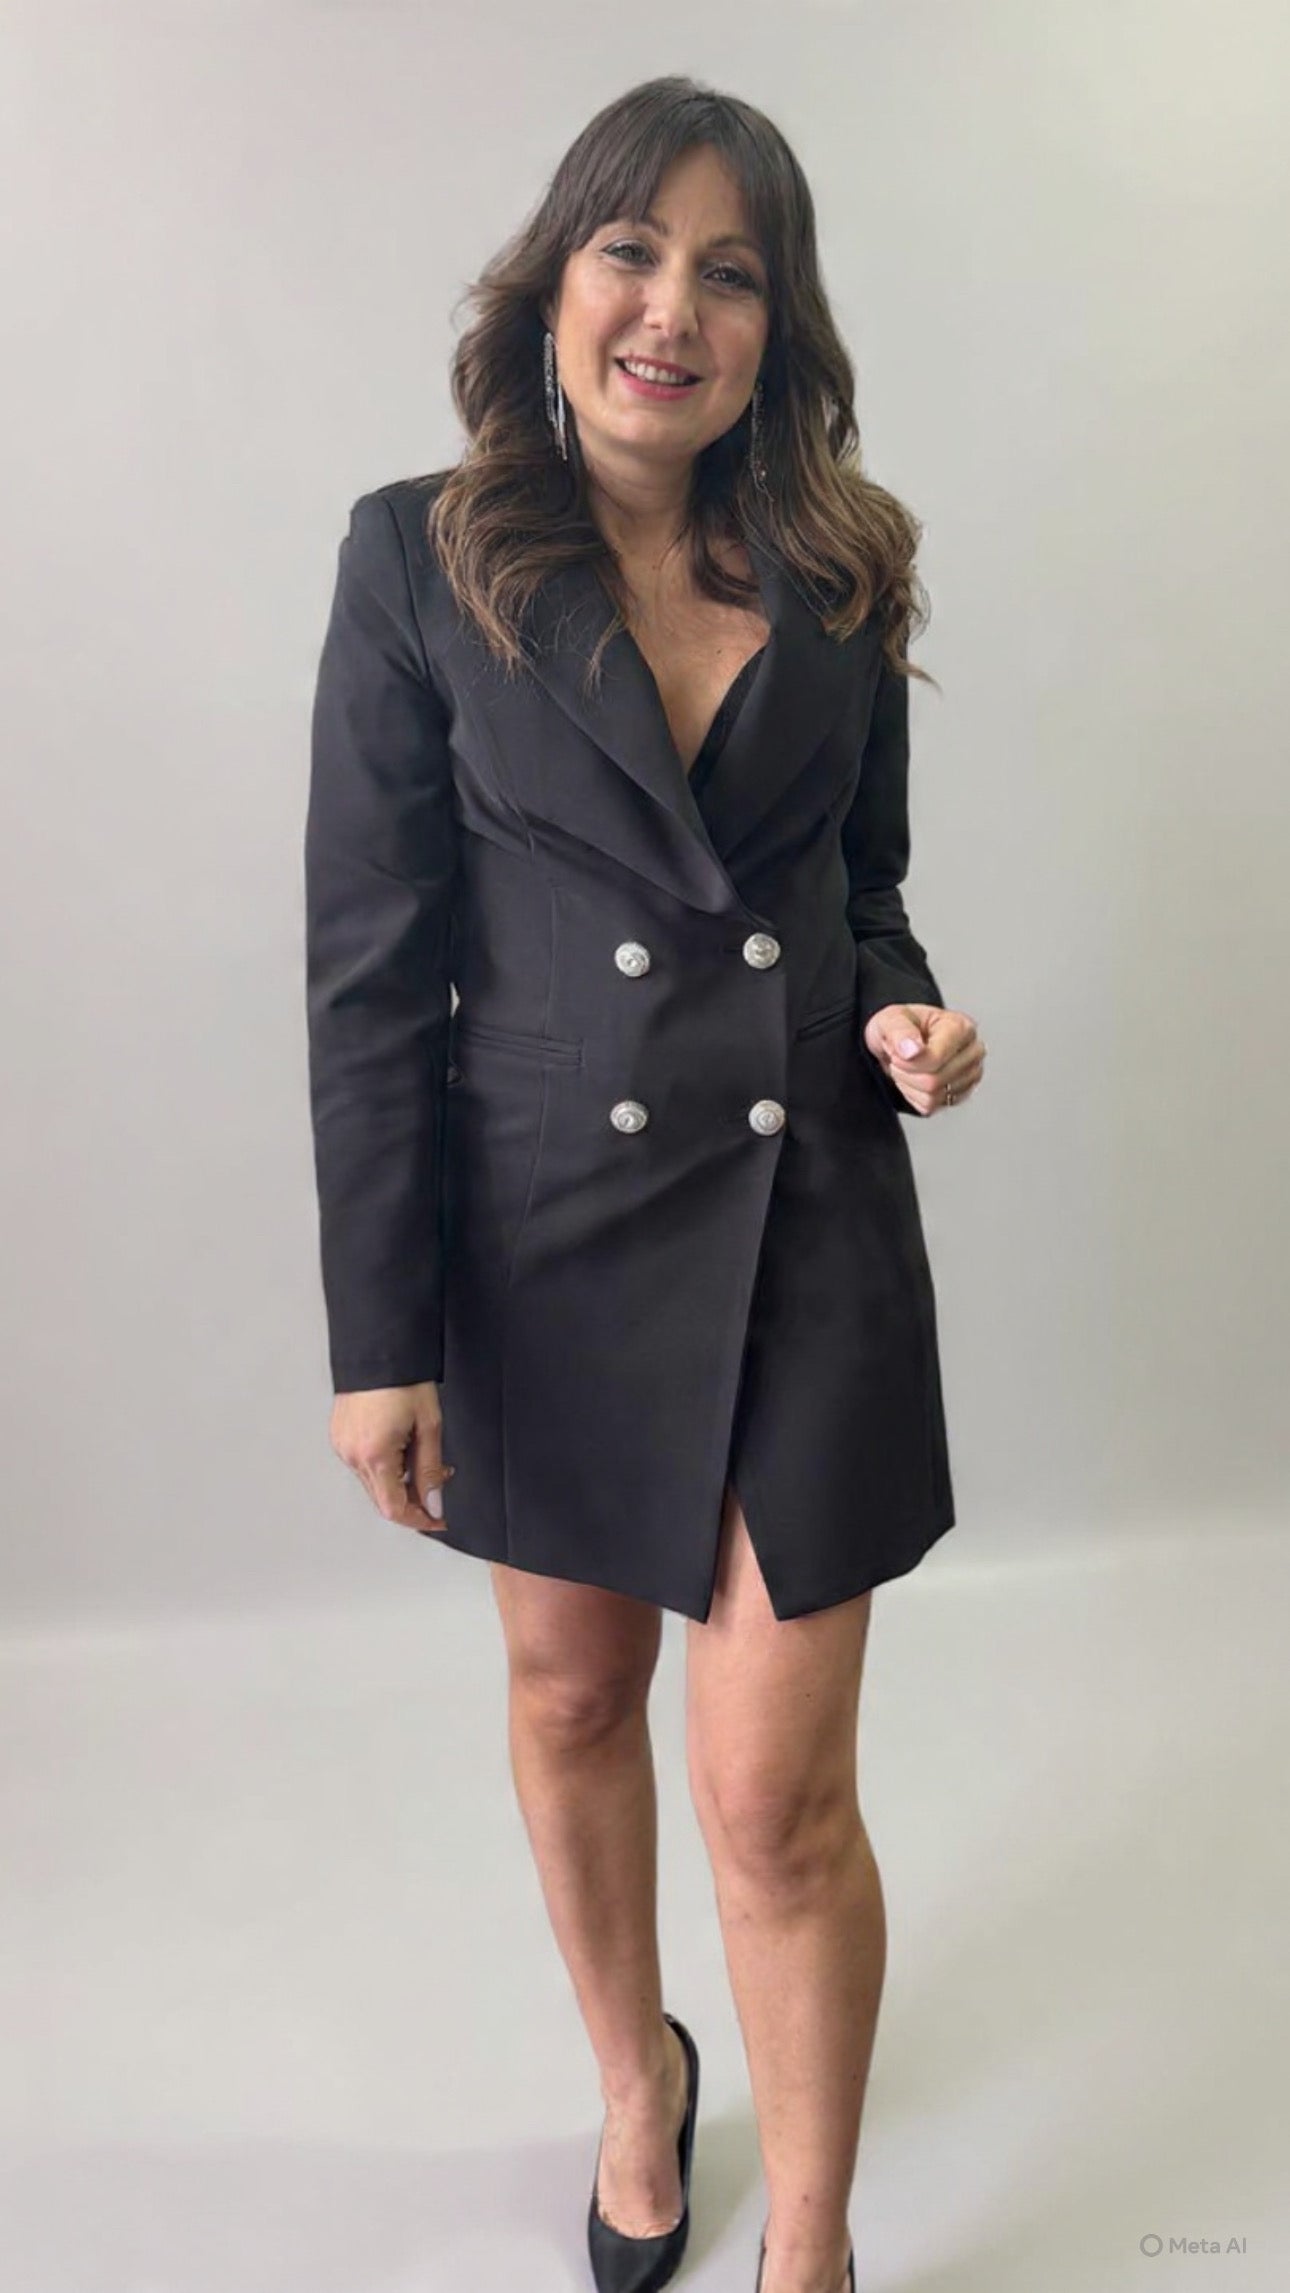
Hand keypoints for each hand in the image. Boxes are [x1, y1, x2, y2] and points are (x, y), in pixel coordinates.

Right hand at [329, 1383, 454, 1535]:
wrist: (380, 1349)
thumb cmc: (404, 1379)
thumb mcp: (429, 1426)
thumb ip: (430, 1470)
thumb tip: (433, 1502)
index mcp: (374, 1454)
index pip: (394, 1509)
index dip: (419, 1520)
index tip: (437, 1519)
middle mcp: (352, 1455)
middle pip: (383, 1499)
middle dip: (414, 1499)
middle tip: (438, 1482)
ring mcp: (342, 1446)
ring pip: (374, 1483)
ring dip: (400, 1481)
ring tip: (421, 1455)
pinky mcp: (340, 1437)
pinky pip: (364, 1464)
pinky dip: (385, 1466)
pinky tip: (402, 1447)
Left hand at [863, 1002, 985, 1115]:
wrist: (900, 1041)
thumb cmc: (899, 1026)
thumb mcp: (890, 1019)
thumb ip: (899, 1031)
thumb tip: (913, 1050)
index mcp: (960, 1027)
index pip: (934, 1059)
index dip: (907, 1062)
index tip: (897, 1053)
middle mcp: (972, 1051)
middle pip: (934, 1082)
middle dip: (906, 1074)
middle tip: (899, 1060)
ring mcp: (970, 1075)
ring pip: (932, 1097)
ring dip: (909, 1085)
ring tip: (908, 1067)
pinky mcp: (961, 1094)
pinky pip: (931, 1107)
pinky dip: (915, 1096)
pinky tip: (914, 1078)